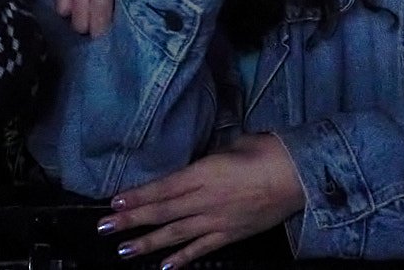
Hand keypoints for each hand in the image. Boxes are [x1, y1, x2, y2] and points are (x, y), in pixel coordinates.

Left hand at [101, 132, 307, 268]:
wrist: (298, 175)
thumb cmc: (266, 151)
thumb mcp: (231, 146)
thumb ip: (208, 160)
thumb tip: (193, 168)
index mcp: (204, 173)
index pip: (163, 187)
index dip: (138, 196)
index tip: (115, 201)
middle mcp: (205, 199)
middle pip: (162, 212)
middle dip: (131, 220)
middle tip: (105, 227)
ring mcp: (217, 220)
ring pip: (175, 234)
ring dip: (148, 243)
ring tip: (124, 250)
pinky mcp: (231, 234)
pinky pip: (202, 249)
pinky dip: (182, 259)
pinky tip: (165, 267)